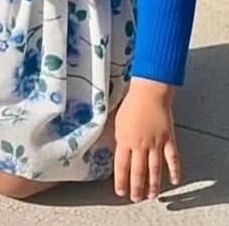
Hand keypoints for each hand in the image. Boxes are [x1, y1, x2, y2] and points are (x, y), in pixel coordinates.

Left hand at [114, 78, 179, 201]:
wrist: (149, 91)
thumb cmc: (131, 101)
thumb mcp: (117, 120)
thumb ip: (117, 137)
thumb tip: (115, 149)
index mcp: (125, 140)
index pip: (121, 166)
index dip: (121, 181)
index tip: (120, 191)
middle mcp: (140, 145)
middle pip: (138, 172)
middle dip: (136, 188)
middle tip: (136, 199)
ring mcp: (156, 143)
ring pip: (154, 169)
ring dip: (153, 185)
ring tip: (151, 195)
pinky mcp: (168, 139)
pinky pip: (172, 159)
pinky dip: (174, 171)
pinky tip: (174, 181)